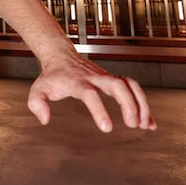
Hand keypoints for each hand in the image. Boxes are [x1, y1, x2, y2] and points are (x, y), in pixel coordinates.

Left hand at [27, 54, 156, 132]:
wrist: (61, 56)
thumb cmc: (52, 76)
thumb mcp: (38, 89)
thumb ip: (37, 104)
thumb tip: (45, 119)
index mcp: (77, 81)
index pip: (90, 94)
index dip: (99, 109)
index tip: (107, 128)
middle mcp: (95, 78)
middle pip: (117, 85)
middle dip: (129, 104)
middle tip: (133, 124)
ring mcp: (106, 77)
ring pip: (130, 85)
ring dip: (140, 103)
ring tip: (145, 125)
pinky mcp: (113, 80)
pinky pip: (133, 89)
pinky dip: (142, 104)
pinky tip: (148, 122)